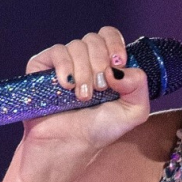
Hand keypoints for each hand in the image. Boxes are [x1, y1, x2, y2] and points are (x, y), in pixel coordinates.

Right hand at [20, 26, 150, 157]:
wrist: (68, 145)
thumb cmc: (98, 130)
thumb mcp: (133, 112)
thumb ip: (139, 86)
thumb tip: (118, 68)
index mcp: (106, 65)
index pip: (109, 35)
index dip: (115, 44)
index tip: (118, 63)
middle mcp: (85, 60)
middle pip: (94, 38)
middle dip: (100, 62)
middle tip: (100, 88)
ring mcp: (63, 63)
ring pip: (76, 46)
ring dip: (84, 72)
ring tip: (82, 97)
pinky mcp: (42, 67)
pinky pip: (56, 51)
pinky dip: (65, 66)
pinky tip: (67, 85)